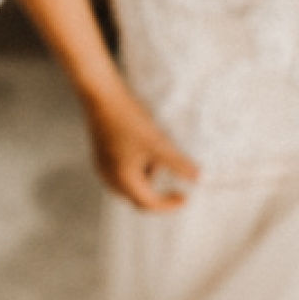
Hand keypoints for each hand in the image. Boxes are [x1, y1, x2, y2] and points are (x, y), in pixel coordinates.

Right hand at [83, 80, 200, 210]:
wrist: (101, 95)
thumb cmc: (128, 118)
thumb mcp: (157, 142)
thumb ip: (178, 163)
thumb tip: (197, 178)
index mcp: (123, 179)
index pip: (149, 204)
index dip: (169, 204)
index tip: (186, 197)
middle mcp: (110, 178)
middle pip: (138, 197)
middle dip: (158, 189)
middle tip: (175, 174)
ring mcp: (103, 167)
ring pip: (131, 183)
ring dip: (149, 174)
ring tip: (157, 149)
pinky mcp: (102, 156)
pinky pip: (123, 171)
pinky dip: (139, 165)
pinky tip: (145, 145)